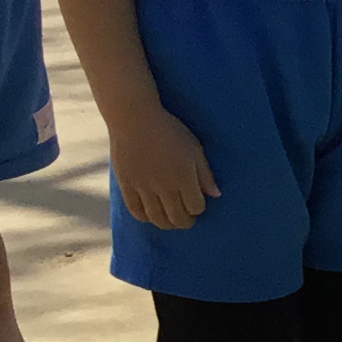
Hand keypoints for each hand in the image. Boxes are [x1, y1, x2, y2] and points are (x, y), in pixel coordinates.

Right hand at [108, 108, 218, 228]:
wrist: (134, 119)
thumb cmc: (169, 131)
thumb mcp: (194, 148)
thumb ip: (205, 174)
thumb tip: (215, 195)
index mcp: (184, 177)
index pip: (196, 207)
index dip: (198, 208)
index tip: (197, 203)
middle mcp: (164, 186)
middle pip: (178, 217)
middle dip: (185, 221)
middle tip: (187, 218)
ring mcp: (143, 187)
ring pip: (157, 218)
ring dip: (167, 223)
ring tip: (171, 219)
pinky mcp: (126, 185)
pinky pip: (136, 211)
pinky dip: (145, 218)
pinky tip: (151, 215)